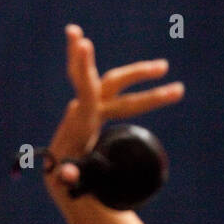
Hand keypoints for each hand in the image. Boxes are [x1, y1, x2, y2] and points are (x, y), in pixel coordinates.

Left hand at [46, 24, 183, 188]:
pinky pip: (115, 89)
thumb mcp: (67, 181)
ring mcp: (92, 106)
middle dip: (136, 75)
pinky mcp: (97, 108)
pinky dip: (134, 78)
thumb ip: (67, 177)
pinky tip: (155, 71)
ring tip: (165, 68)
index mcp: (79, 122)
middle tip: (162, 67)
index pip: (86, 92)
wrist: (59, 174)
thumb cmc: (65, 179)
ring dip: (140, 73)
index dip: (83, 67)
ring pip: (115, 83)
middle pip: (111, 84)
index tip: (83, 42)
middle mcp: (85, 108)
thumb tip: (65, 176)